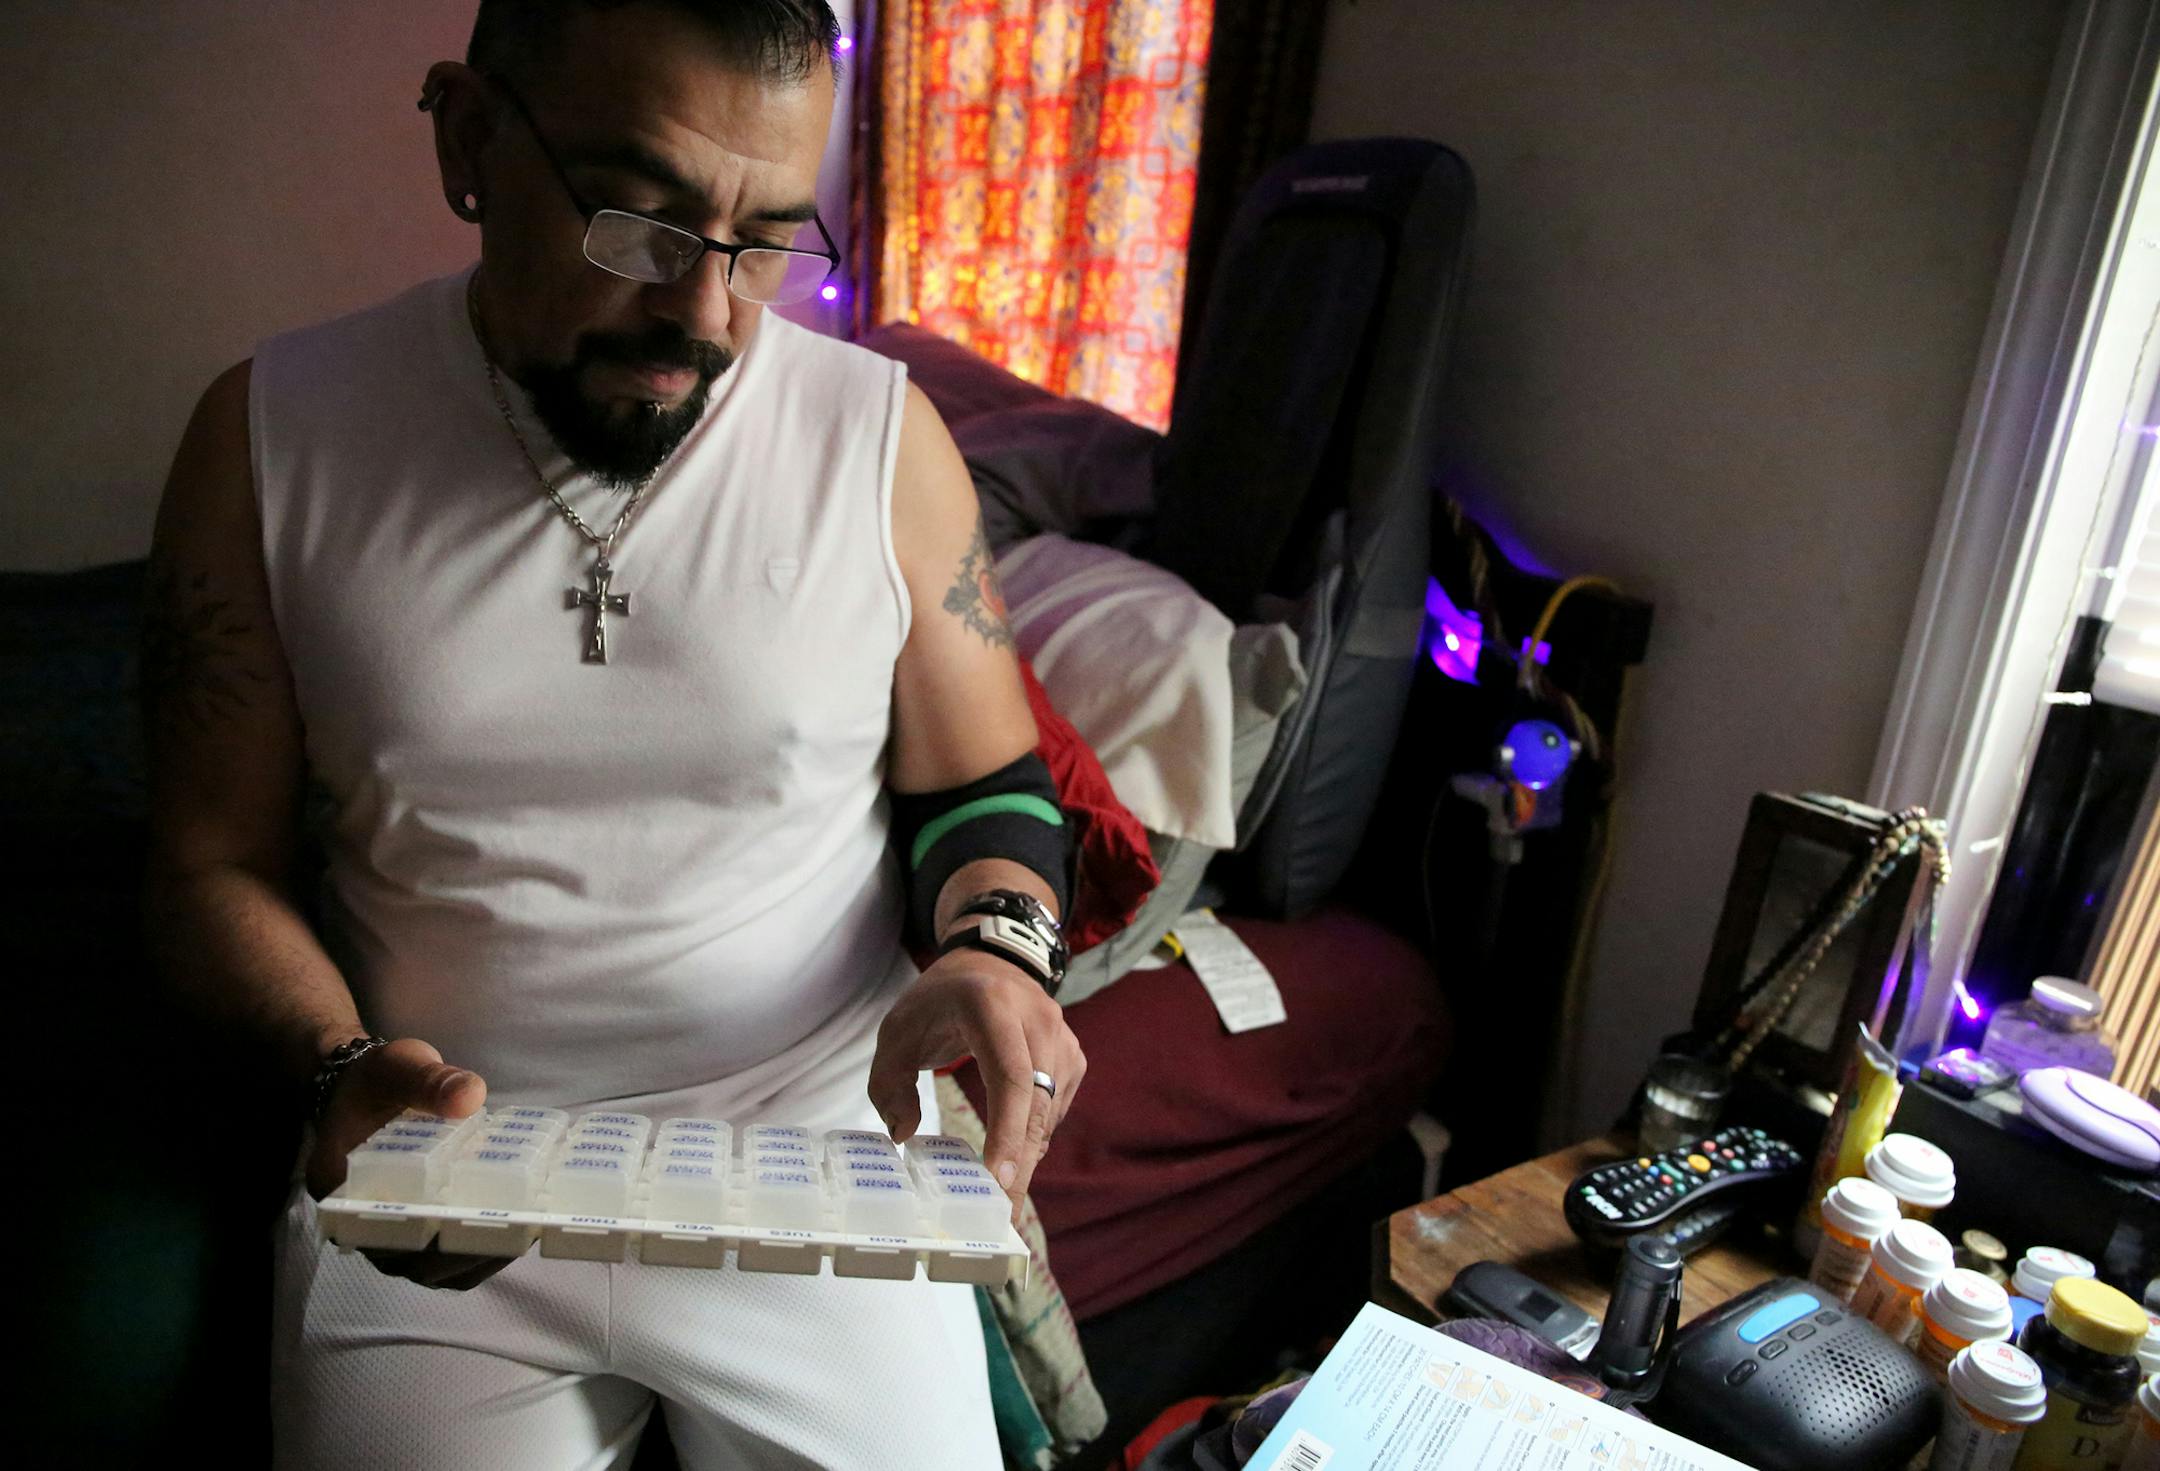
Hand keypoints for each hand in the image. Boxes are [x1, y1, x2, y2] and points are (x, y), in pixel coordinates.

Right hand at [307, 1036, 506, 1290]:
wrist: (368, 1088)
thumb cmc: (378, 1079)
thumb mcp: (399, 1066)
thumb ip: (430, 1080)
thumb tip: (471, 1096)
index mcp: (337, 1182)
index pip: (373, 1228)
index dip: (418, 1238)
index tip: (467, 1225)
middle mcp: (353, 1219)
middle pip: (407, 1260)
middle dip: (462, 1253)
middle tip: (516, 1231)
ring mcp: (383, 1231)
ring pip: (428, 1268)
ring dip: (474, 1259)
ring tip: (524, 1235)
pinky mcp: (410, 1230)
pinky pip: (442, 1258)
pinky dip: (475, 1253)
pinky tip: (515, 1233)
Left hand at [868, 949, 1084, 1222]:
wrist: (992, 961)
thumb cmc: (940, 1001)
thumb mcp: (897, 1031)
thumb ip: (889, 1084)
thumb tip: (902, 1135)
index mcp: (991, 1006)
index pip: (1009, 1075)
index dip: (1007, 1131)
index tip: (997, 1180)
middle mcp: (1038, 1020)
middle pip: (1036, 1103)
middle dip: (1019, 1165)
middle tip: (1000, 1217)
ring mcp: (1063, 1037)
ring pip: (1048, 1113)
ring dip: (1027, 1157)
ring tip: (1002, 1201)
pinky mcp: (1074, 1056)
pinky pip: (1055, 1109)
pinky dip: (1034, 1139)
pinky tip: (1014, 1161)